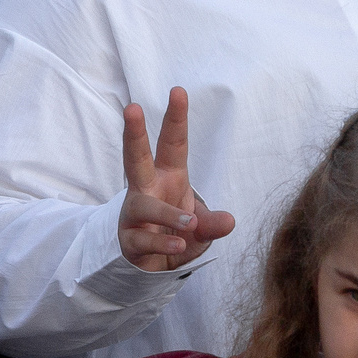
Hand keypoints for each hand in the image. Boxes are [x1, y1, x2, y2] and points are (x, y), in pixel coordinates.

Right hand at [119, 87, 235, 272]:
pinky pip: (143, 239)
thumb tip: (229, 221)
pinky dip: (163, 241)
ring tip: (190, 224)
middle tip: (132, 107)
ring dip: (168, 214)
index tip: (178, 91)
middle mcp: (147, 189)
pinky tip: (179, 245)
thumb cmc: (177, 234)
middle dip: (135, 133)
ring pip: (144, 205)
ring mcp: (134, 214)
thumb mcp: (202, 229)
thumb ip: (213, 224)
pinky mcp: (129, 239)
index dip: (175, 118)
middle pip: (136, 157)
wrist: (153, 267)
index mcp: (169, 176)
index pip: (173, 143)